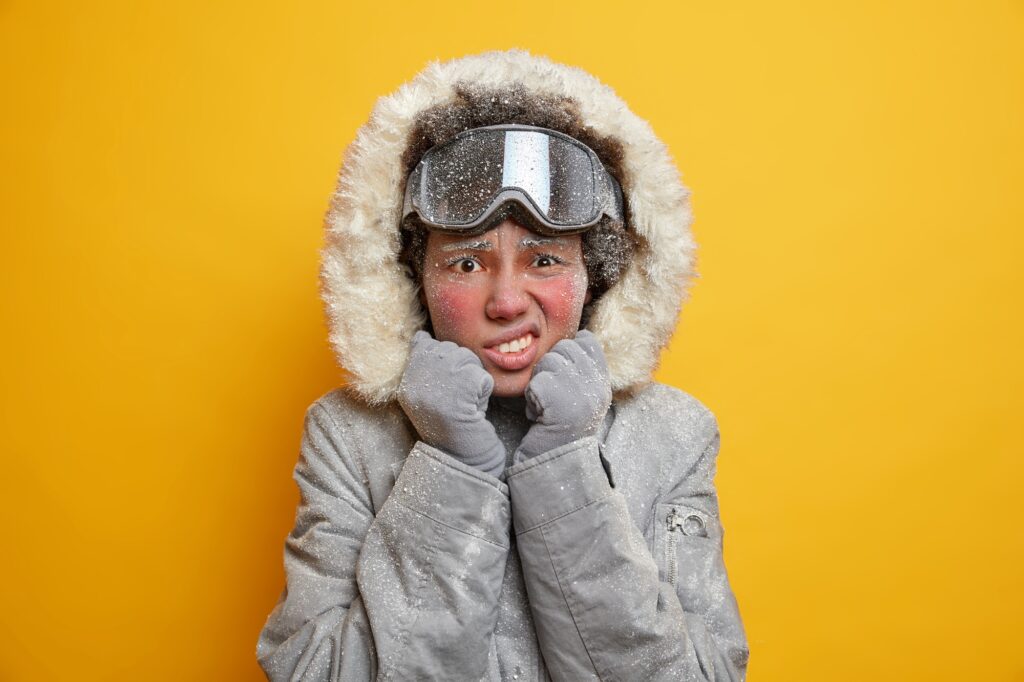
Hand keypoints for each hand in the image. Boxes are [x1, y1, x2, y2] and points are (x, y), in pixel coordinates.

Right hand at [397, 331, 506, 477]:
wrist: (461, 461)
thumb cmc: (447, 431)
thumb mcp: (426, 397)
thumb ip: (425, 368)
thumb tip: (423, 337)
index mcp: (406, 380)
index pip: (422, 342)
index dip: (439, 356)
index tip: (444, 382)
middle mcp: (418, 376)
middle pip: (450, 348)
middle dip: (460, 369)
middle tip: (456, 400)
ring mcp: (441, 378)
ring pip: (469, 359)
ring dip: (473, 381)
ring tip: (464, 406)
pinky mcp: (465, 383)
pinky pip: (484, 376)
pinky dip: (485, 392)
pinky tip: (474, 411)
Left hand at [516, 330, 611, 460]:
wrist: (553, 467)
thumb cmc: (559, 431)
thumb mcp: (580, 398)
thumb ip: (581, 370)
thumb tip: (578, 337)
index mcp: (604, 383)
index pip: (586, 341)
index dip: (567, 355)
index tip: (562, 382)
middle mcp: (598, 387)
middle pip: (564, 348)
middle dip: (550, 369)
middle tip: (551, 398)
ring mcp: (581, 394)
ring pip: (548, 361)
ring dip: (539, 384)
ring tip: (546, 409)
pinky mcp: (560, 402)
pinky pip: (536, 382)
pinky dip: (532, 400)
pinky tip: (540, 418)